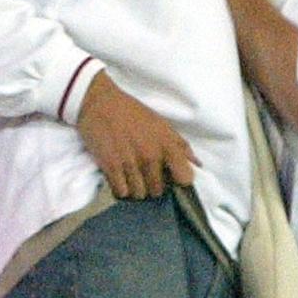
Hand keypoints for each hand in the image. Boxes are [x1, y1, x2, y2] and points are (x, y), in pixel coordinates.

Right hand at [77, 71, 199, 199]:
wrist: (100, 103)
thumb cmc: (132, 112)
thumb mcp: (161, 124)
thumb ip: (180, 145)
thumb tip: (197, 164)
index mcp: (167, 143)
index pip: (185, 178)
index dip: (180, 181)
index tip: (173, 178)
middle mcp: (151, 155)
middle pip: (158, 191)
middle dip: (151, 185)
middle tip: (144, 172)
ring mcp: (131, 162)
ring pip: (139, 194)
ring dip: (134, 187)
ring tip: (129, 172)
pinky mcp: (111, 167)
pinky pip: (121, 192)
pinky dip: (119, 187)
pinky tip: (118, 174)